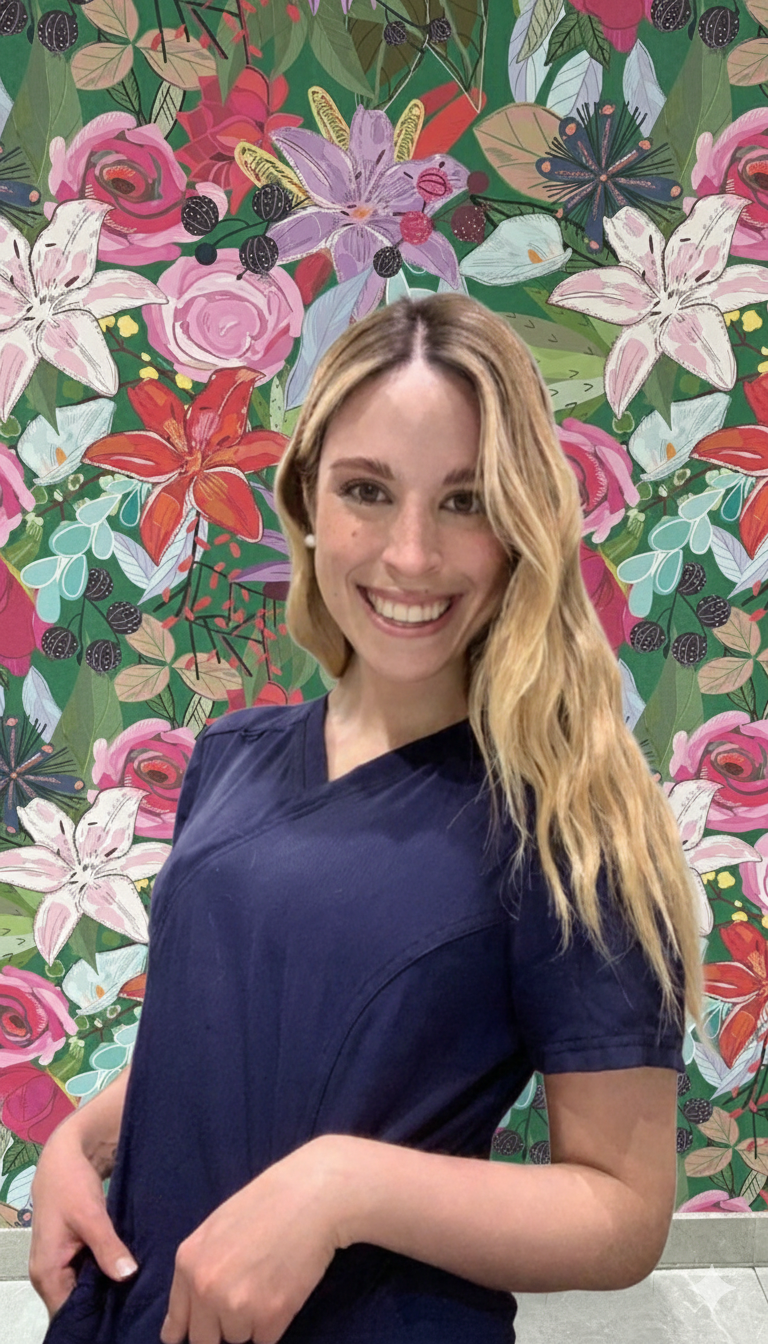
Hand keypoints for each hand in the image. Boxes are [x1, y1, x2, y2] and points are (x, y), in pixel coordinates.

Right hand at [29, 1119, 137, 1317]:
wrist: (66, 1153)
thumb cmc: (71, 1183)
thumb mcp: (91, 1215)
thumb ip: (107, 1247)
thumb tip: (127, 1276)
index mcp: (48, 1273)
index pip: (68, 1314)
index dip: (94, 1319)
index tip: (124, 1317)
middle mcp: (51, 1274)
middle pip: (77, 1304)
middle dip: (104, 1304)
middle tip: (138, 1303)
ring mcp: (62, 1262)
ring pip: (86, 1287)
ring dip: (107, 1286)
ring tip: (139, 1290)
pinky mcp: (74, 1250)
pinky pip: (90, 1271)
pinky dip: (107, 1271)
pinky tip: (131, 1270)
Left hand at [160, 1137, 345, 1343]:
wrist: (311, 1196)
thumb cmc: (265, 1205)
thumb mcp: (215, 1229)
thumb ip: (196, 1271)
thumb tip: (178, 1325)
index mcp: (188, 1263)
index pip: (177, 1324)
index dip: (188, 1331)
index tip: (195, 1336)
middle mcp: (205, 1288)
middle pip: (205, 1340)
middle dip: (223, 1326)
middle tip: (245, 1297)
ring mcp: (237, 1305)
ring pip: (239, 1338)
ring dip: (252, 1322)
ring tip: (269, 1282)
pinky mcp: (270, 1317)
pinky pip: (266, 1339)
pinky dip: (275, 1323)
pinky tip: (284, 1290)